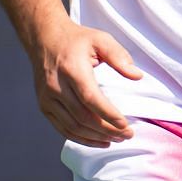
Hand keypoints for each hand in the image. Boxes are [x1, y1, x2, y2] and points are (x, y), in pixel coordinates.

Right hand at [31, 16, 143, 145]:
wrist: (44, 39)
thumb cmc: (76, 40)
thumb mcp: (101, 39)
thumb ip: (119, 56)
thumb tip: (137, 76)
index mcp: (71, 69)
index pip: (90, 98)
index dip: (108, 114)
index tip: (125, 125)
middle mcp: (56, 86)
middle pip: (83, 116)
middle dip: (107, 129)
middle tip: (127, 135)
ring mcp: (47, 98)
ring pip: (72, 126)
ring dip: (96, 137)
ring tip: (117, 139)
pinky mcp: (44, 106)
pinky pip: (63, 128)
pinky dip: (81, 138)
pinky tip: (99, 141)